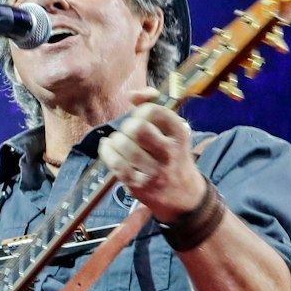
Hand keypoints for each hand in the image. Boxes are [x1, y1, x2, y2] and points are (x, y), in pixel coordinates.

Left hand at [97, 88, 208, 221]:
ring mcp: (154, 170)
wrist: (184, 196)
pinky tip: (108, 148)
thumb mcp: (173, 132)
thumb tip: (133, 94)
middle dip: (127, 126)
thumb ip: (154, 108)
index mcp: (180, 134)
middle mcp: (169, 152)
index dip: (141, 110)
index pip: (154, 111)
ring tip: (118, 141)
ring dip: (115, 140)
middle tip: (129, 131)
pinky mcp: (139, 185)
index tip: (140, 117)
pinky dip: (106, 151)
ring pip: (123, 145)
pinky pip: (115, 163)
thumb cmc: (173, 157)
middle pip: (137, 128)